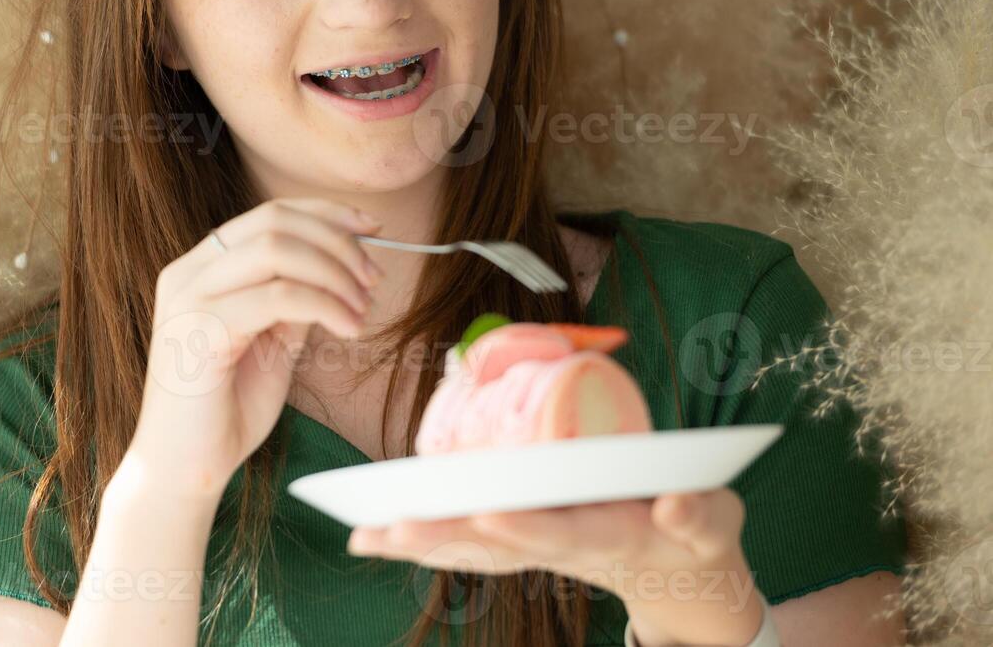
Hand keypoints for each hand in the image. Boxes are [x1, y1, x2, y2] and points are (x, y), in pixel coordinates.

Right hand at [128, 197, 385, 501]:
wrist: (185, 468)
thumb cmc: (227, 409)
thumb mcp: (272, 340)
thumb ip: (295, 300)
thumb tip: (344, 267)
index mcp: (201, 267)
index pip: (269, 214)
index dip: (327, 214)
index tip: (372, 229)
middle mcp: (188, 272)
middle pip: (275, 222)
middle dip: (338, 244)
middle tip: (373, 279)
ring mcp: (189, 297)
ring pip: (277, 250)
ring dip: (335, 273)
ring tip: (363, 308)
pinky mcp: (200, 328)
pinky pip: (277, 297)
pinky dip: (325, 305)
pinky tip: (349, 329)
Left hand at [346, 488, 766, 646]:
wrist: (683, 575)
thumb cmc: (697, 536)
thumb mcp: (714, 525)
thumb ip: (699, 516)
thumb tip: (676, 504)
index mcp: (612, 538)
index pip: (565, 534)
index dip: (528, 527)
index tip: (489, 515)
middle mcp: (565, 548)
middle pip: (500, 548)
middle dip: (447, 537)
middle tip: (393, 528)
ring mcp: (542, 549)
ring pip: (474, 550)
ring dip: (420, 543)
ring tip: (364, 534)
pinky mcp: (525, 544)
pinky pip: (467, 546)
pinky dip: (422, 541)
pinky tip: (374, 536)